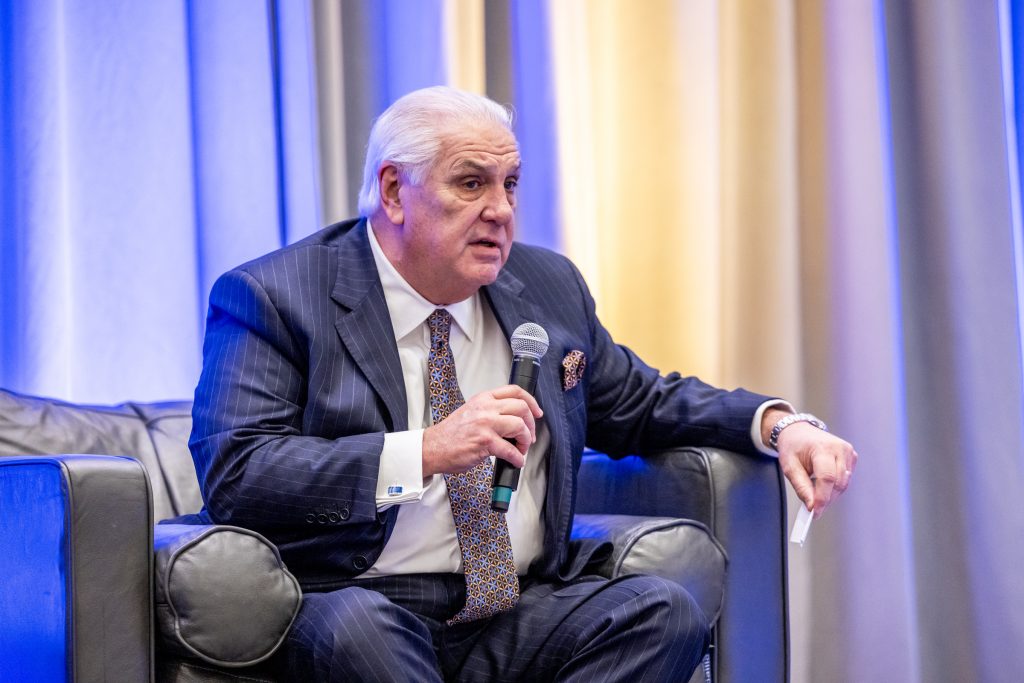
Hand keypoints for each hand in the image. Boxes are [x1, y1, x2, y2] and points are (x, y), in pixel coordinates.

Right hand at [422, 385, 543, 476]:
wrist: (433, 447)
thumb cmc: (452, 434)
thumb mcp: (472, 411)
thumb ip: (491, 410)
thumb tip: (514, 420)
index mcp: (484, 398)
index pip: (515, 391)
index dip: (531, 401)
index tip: (537, 413)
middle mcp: (486, 408)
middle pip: (522, 408)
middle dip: (531, 425)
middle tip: (529, 437)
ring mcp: (485, 424)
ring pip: (519, 426)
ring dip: (525, 441)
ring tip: (520, 449)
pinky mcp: (485, 441)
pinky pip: (511, 450)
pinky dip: (518, 458)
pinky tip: (515, 461)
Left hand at [763, 409, 857, 516]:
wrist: (798, 431)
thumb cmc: (793, 447)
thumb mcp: (789, 467)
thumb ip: (801, 487)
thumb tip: (811, 506)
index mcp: (822, 447)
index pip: (827, 478)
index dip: (822, 498)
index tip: (815, 512)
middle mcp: (839, 448)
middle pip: (838, 483)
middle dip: (825, 498)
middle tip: (812, 507)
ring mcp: (848, 452)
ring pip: (844, 484)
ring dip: (830, 494)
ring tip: (814, 491)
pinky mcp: (852, 457)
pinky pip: (846, 479)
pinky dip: (835, 486)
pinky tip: (823, 482)